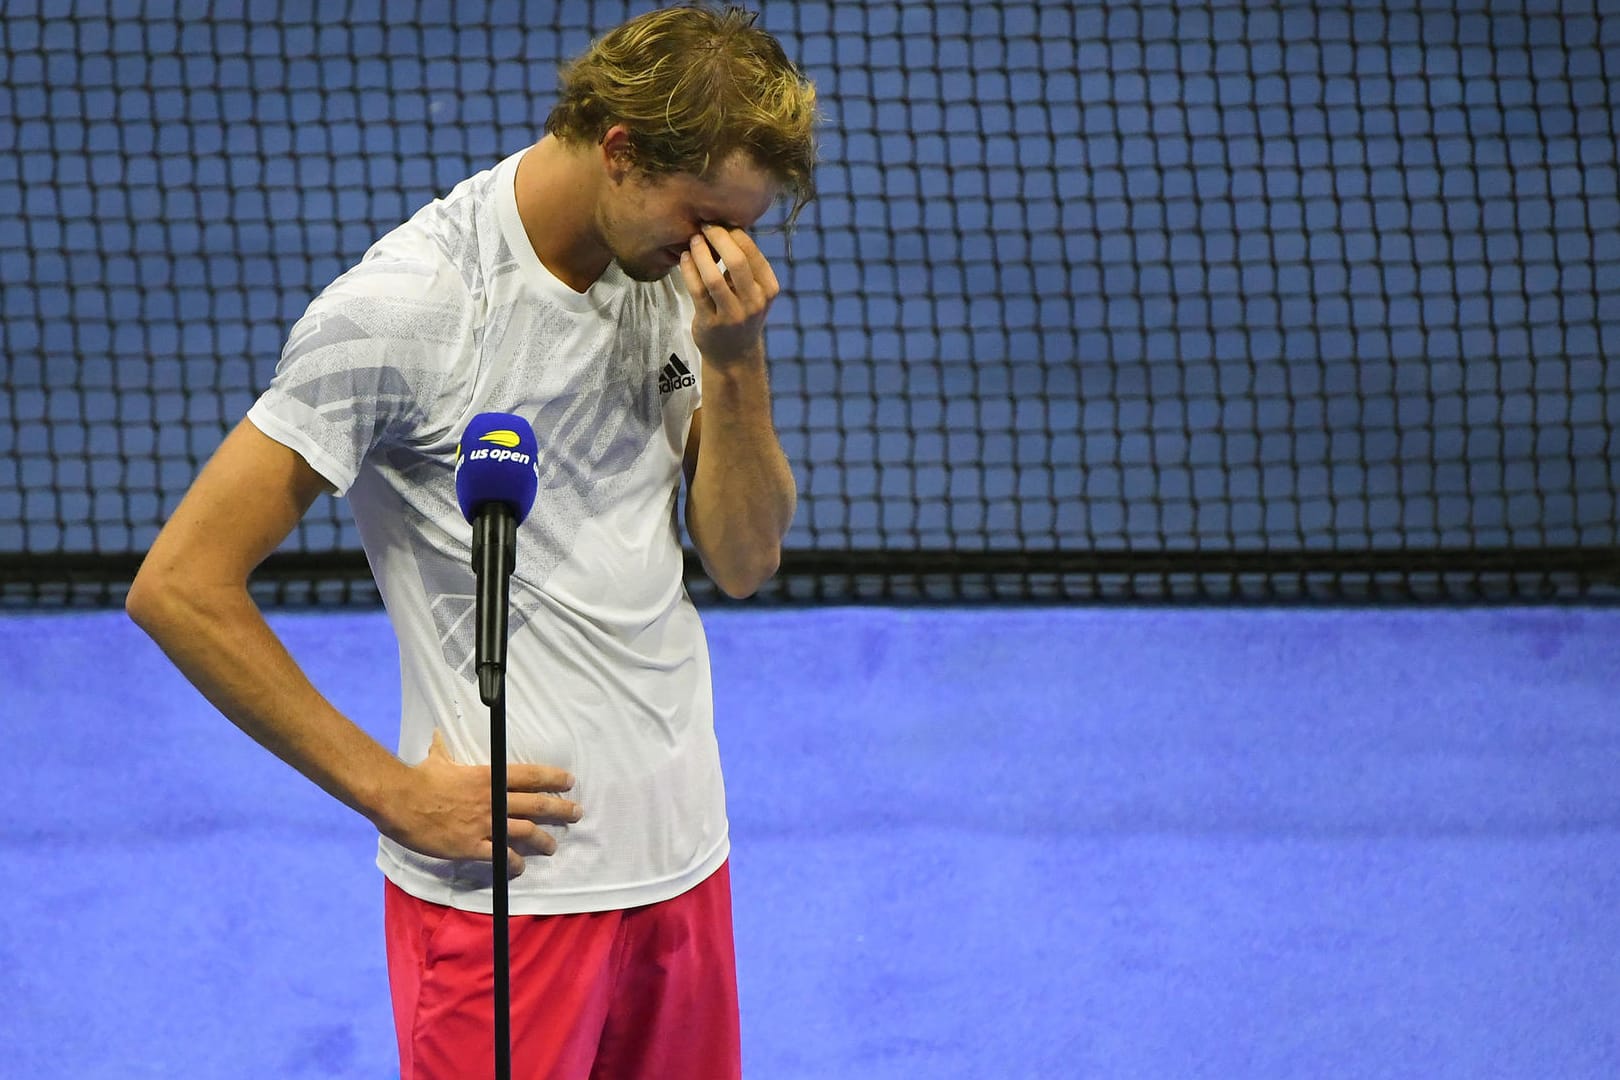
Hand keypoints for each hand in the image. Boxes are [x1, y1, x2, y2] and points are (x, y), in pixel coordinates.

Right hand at [379, 730, 580, 878]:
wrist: (401, 800)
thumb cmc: (420, 777)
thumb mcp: (436, 758)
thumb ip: (442, 749)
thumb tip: (436, 735)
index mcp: (489, 777)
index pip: (530, 776)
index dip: (553, 778)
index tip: (569, 781)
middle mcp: (493, 800)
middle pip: (536, 805)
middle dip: (560, 810)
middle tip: (576, 813)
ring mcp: (485, 824)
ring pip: (525, 833)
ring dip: (542, 841)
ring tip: (552, 847)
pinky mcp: (472, 846)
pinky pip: (500, 856)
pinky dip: (513, 863)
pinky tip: (519, 868)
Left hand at [679, 224, 779, 366]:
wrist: (735, 356)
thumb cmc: (742, 314)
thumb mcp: (754, 292)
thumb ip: (746, 266)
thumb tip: (726, 226)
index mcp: (768, 288)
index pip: (752, 253)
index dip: (734, 233)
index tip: (719, 222)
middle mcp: (754, 302)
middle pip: (737, 262)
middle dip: (718, 238)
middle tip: (704, 226)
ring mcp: (733, 315)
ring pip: (714, 277)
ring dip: (701, 254)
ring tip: (693, 241)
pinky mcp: (711, 323)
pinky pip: (697, 291)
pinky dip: (689, 270)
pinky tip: (685, 258)